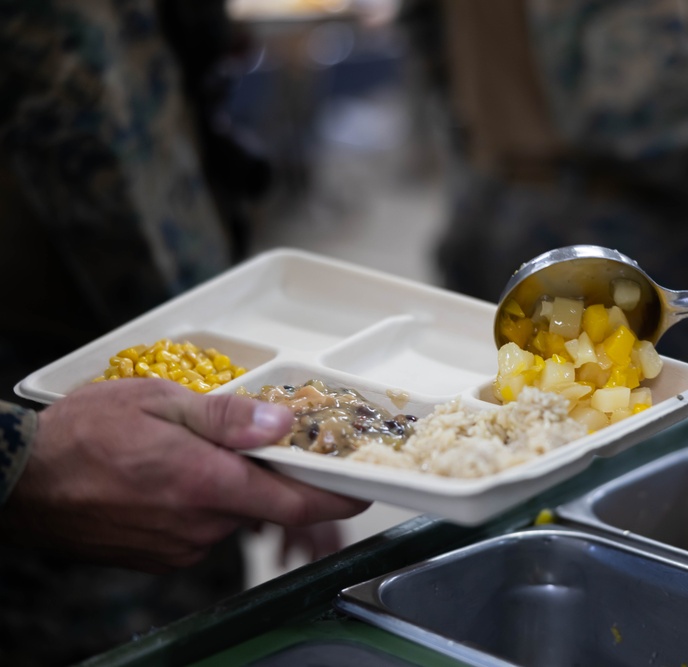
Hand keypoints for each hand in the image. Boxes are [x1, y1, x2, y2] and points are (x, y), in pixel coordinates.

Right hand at [0, 379, 369, 571]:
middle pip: (264, 504)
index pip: (297, 501)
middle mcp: (200, 526)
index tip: (362, 490)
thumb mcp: (160, 402)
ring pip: (230, 515)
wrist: (15, 479)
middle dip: (267, 474)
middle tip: (251, 439)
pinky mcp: (158, 557)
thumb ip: (229, 417)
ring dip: (228, 487)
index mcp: (208, 485)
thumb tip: (283, 424)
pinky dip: (201, 503)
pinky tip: (169, 478)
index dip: (337, 497)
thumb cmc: (82, 434)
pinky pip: (200, 528)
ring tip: (191, 453)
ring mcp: (179, 547)